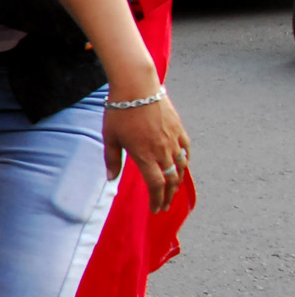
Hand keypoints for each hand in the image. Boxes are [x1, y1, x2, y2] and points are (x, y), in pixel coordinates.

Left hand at [105, 93, 190, 213]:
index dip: (157, 200)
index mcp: (144, 155)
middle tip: (164, 206)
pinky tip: (182, 167)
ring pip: (181, 167)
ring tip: (172, 191)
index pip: (155, 185)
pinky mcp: (179, 129)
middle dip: (168, 196)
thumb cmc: (119, 111)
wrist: (137, 87)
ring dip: (177, 182)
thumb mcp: (110, 137)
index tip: (155, 209)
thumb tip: (111, 179)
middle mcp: (162, 150)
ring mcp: (173, 140)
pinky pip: (186, 150)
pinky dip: (185, 162)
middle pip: (170, 180)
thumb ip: (112, 160)